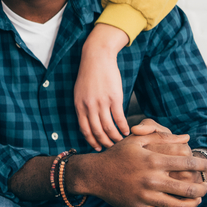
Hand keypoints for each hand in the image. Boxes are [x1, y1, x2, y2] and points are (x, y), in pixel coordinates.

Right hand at [66, 125, 206, 206]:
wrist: (94, 174)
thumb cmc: (117, 154)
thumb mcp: (136, 140)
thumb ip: (162, 137)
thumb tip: (187, 137)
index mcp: (153, 160)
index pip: (188, 163)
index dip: (202, 165)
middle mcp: (152, 179)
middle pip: (189, 188)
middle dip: (203, 187)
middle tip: (205, 185)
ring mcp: (146, 196)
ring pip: (180, 206)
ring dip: (193, 203)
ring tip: (196, 199)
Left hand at [74, 24, 130, 149]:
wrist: (97, 58)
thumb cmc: (89, 75)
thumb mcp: (79, 92)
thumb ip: (83, 107)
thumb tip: (88, 122)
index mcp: (79, 106)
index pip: (84, 130)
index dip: (92, 141)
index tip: (98, 148)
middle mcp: (89, 106)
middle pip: (97, 131)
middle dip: (104, 143)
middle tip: (111, 148)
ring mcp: (102, 103)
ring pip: (108, 127)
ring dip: (115, 137)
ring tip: (121, 142)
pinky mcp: (114, 98)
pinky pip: (119, 118)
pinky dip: (124, 127)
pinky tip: (127, 131)